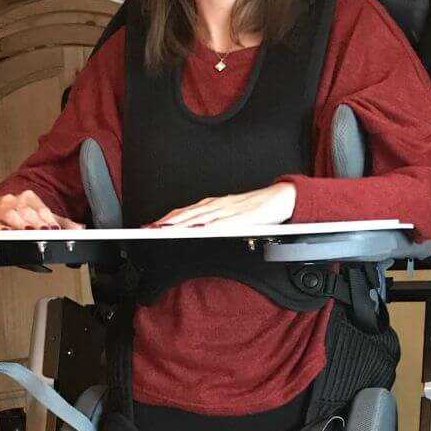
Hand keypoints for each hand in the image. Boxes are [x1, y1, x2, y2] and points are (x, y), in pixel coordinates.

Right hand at [0, 190, 82, 230]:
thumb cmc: (18, 214)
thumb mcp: (40, 217)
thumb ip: (60, 223)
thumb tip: (80, 228)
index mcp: (29, 198)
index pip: (42, 210)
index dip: (49, 221)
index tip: (55, 230)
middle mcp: (14, 201)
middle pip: (27, 212)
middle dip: (36, 223)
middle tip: (44, 233)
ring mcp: (0, 209)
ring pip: (11, 215)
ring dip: (20, 224)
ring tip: (27, 231)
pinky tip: (4, 232)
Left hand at [152, 182, 295, 229]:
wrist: (280, 198)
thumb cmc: (257, 208)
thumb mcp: (231, 214)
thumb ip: (214, 222)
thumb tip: (197, 232)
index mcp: (213, 204)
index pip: (184, 211)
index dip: (166, 219)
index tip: (150, 226)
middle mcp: (217, 205)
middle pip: (186, 214)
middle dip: (167, 222)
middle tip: (149, 229)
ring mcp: (227, 210)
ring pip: (199, 217)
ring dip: (181, 224)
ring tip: (164, 230)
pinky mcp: (240, 217)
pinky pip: (219, 223)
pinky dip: (205, 226)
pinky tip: (195, 230)